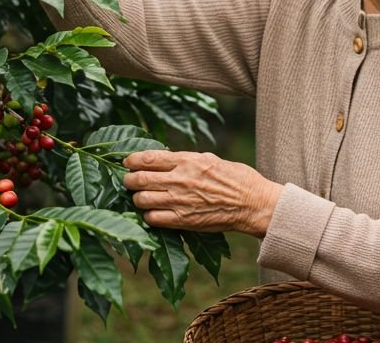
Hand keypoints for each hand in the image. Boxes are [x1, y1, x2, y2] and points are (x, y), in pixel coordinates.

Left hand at [122, 150, 283, 236]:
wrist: (252, 203)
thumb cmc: (236, 178)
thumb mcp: (210, 159)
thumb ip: (186, 160)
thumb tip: (166, 159)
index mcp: (187, 161)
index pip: (149, 158)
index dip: (132, 160)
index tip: (127, 162)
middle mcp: (180, 179)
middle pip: (139, 179)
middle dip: (129, 180)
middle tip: (128, 181)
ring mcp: (180, 201)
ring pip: (142, 199)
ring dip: (137, 199)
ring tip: (141, 198)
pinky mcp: (184, 221)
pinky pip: (153, 219)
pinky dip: (149, 216)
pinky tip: (153, 213)